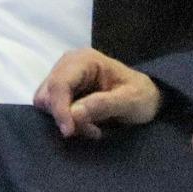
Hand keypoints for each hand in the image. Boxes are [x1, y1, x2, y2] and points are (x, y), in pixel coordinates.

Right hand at [35, 50, 160, 140]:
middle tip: (91, 130)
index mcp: (84, 60)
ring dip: (66, 120)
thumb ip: (103, 105)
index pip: (59, 83)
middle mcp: (68, 64)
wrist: (146, 97)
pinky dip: (67, 120)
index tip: (69, 132)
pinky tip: (86, 124)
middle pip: (47, 94)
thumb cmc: (142, 96)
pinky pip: (52, 108)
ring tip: (92, 128)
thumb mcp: (130, 101)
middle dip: (64, 116)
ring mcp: (63, 76)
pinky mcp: (63, 90)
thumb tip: (74, 114)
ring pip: (46, 103)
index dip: (60, 108)